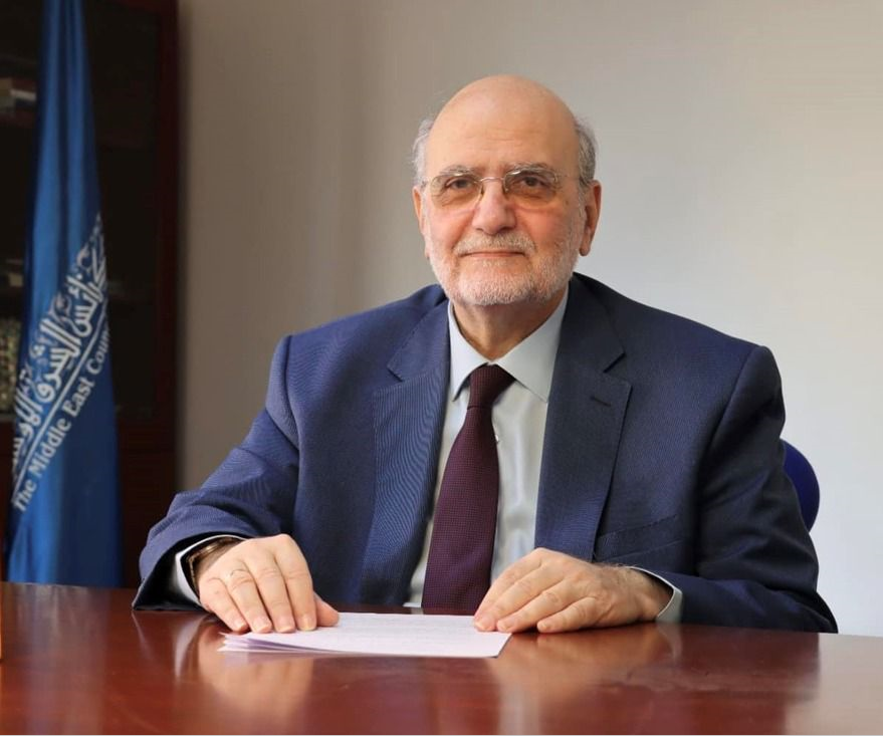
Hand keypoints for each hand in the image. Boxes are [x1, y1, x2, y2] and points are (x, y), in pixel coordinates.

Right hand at [194, 534, 338, 633]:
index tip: (307, 625)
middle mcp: (255, 550)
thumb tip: (332, 619)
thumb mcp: (290, 585)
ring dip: (254, 609)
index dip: (302, 599)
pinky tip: (239, 627)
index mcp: (281, 547)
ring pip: (243, 585)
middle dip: (279, 605)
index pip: (295, 572)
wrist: (230, 567)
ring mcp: (230, 563)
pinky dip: (230, 612)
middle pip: (269, 578)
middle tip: (286, 629)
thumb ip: (310, 601)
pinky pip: (219, 595)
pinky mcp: (210, 580)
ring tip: (264, 630)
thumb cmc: (267, 580)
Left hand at [473, 548, 669, 633]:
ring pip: (548, 599)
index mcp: (543, 558)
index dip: (493, 598)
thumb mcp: (549, 579)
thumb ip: (523, 592)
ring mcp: (581, 583)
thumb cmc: (577, 587)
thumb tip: (490, 614)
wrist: (625, 588)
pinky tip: (544, 628)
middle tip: (486, 626)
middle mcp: (561, 567)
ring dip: (525, 615)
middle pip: (527, 587)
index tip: (479, 618)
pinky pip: (576, 611)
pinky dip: (559, 620)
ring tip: (507, 628)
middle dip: (503, 608)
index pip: (512, 576)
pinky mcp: (599, 601)